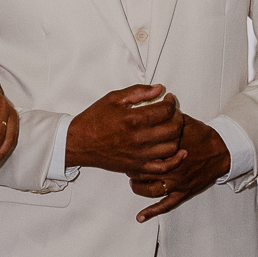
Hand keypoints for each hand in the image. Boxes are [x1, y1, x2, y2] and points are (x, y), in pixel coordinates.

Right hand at [65, 84, 184, 177]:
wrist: (79, 142)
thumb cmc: (94, 120)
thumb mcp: (114, 98)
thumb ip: (138, 92)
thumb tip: (159, 89)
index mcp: (133, 119)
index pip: (166, 110)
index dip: (171, 102)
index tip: (168, 99)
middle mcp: (139, 139)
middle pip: (173, 128)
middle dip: (177, 117)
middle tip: (172, 113)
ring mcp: (139, 155)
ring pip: (172, 147)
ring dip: (175, 136)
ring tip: (170, 128)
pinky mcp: (137, 166)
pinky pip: (163, 167)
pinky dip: (174, 160)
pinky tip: (178, 152)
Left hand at [131, 115, 230, 220]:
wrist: (223, 150)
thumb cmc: (203, 136)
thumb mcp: (184, 121)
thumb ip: (168, 113)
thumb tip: (161, 98)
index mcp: (167, 148)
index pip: (141, 152)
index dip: (132, 151)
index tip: (127, 148)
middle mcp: (170, 166)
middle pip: (141, 171)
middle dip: (132, 168)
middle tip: (129, 164)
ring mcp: (176, 182)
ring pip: (148, 189)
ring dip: (138, 186)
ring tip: (135, 181)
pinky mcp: (182, 192)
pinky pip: (165, 205)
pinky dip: (152, 212)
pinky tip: (141, 216)